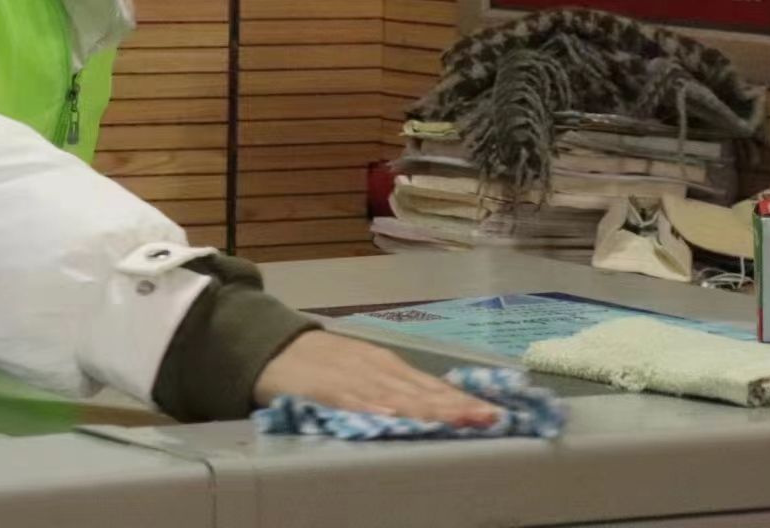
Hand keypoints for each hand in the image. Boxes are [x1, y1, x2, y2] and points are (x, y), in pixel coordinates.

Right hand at [254, 330, 500, 426]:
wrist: (273, 347)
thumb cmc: (324, 365)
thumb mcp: (364, 371)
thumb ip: (397, 389)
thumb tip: (442, 407)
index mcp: (388, 365)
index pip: (432, 386)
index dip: (462, 400)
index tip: (496, 414)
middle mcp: (376, 368)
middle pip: (421, 391)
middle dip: (455, 406)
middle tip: (488, 419)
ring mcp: (351, 377)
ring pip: (395, 396)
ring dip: (427, 409)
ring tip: (456, 420)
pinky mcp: (324, 388)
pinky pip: (351, 400)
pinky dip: (372, 408)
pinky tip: (392, 417)